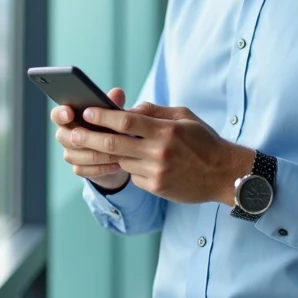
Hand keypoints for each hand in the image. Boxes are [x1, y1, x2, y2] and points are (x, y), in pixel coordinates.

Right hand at [51, 88, 130, 191]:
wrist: (118, 151)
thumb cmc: (110, 126)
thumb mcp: (114, 114)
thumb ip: (113, 103)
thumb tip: (117, 93)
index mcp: (70, 117)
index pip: (57, 115)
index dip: (61, 113)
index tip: (70, 112)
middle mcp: (65, 135)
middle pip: (63, 137)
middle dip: (83, 137)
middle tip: (102, 137)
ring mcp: (70, 153)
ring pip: (75, 155)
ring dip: (97, 154)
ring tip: (117, 153)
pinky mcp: (78, 168)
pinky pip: (83, 170)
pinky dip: (101, 168)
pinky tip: (116, 165)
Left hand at [68, 102, 254, 204]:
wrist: (224, 175)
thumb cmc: (205, 141)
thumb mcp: (185, 117)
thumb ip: (155, 112)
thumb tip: (129, 110)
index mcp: (165, 131)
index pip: (126, 121)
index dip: (103, 116)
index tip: (87, 111)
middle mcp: (158, 152)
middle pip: (114, 144)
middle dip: (89, 137)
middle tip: (72, 133)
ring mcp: (156, 172)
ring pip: (120, 161)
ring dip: (103, 154)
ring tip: (84, 148)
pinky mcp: (156, 187)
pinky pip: (132, 175)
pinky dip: (127, 167)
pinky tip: (126, 161)